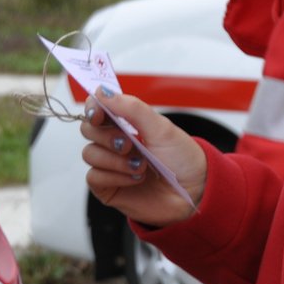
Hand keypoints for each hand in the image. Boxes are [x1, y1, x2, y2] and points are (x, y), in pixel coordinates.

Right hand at [81, 89, 206, 225]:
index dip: (93, 108)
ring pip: (89, 154)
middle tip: (129, 145)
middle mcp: (117, 143)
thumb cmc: (183, 159)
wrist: (195, 192)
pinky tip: (135, 179)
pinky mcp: (109, 187)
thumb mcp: (161, 129)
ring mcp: (112, 165)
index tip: (97, 113)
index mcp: (129, 124)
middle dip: (106, 136)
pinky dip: (114, 177)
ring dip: (115, 160)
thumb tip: (101, 91)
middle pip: (88, 130)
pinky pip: (93, 177)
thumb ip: (132, 109)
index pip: (99, 109)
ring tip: (141, 166)